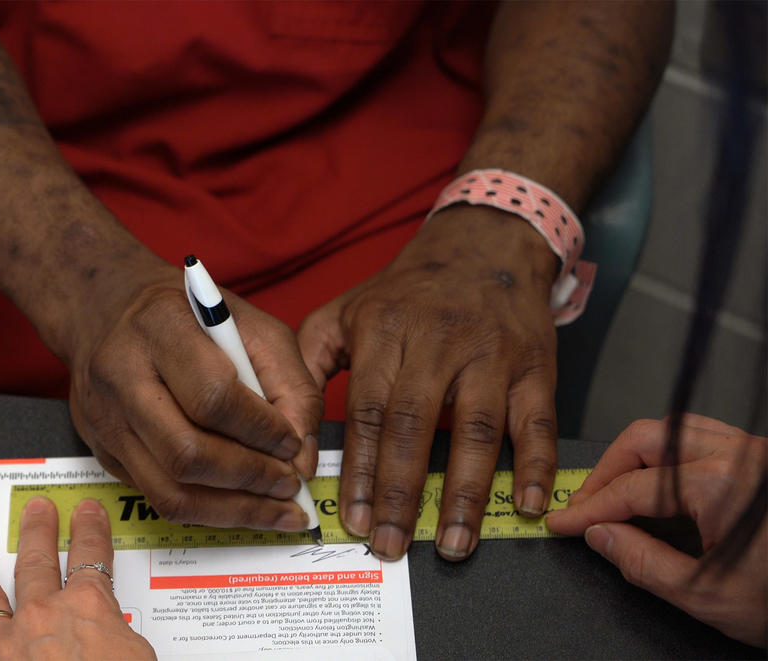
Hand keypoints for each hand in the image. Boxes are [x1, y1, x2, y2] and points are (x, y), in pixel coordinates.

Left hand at [0, 497, 155, 659]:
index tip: (88, 514)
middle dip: (37, 534)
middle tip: (35, 511)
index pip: (92, 558)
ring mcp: (1, 646)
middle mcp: (41, 617)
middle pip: (37, 564)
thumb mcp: (139, 658)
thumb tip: (117, 639)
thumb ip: (121, 639)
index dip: (91, 532)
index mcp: (88, 609)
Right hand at [67, 260, 323, 530]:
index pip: (212, 396)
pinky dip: (210, 512)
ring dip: (234, 509)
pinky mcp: (103, 451)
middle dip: (251, 477)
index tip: (294, 443)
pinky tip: (244, 505)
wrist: (105, 310)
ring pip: (170, 490)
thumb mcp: (252, 325)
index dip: (261, 430)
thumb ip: (291, 384)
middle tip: (290, 485)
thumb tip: (303, 458)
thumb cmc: (188, 316)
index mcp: (161, 326)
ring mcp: (106, 419)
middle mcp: (122, 374)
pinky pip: (158, 498)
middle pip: (187, 453)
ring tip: (278, 508)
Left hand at [298, 206, 558, 559]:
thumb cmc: (407, 292)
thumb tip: (292, 430)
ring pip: (476, 429)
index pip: (368, 410)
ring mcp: (490, 353)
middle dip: (400, 492)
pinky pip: (537, 420)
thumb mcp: (346, 310)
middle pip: (415, 425)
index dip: (361, 470)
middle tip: (391, 546)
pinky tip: (526, 506)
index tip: (353, 519)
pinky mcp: (535, 364)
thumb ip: (311, 362)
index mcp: (384, 329)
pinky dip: (533, 465)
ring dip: (464, 493)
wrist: (485, 246)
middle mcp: (437, 340)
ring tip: (450, 544)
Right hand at [547, 415, 767, 646]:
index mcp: (722, 485)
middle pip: (646, 439)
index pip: (632, 489)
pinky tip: (659, 482)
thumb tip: (600, 537)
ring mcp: (754, 451)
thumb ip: (642, 563)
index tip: (566, 523)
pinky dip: (668, 455)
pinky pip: (701, 437)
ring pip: (672, 430)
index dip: (590, 509)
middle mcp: (739, 455)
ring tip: (615, 490)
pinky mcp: (762, 458)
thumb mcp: (707, 596)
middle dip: (607, 472)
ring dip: (635, 457)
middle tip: (585, 505)